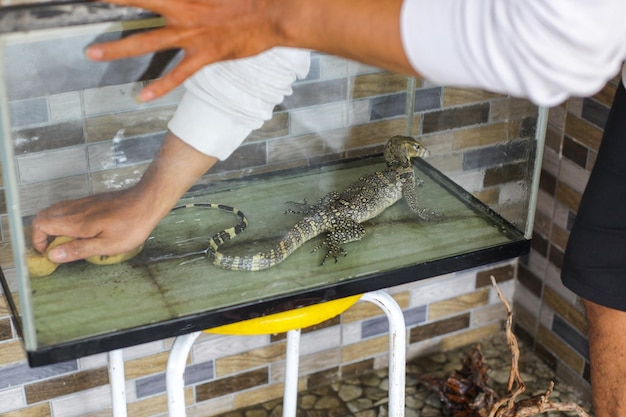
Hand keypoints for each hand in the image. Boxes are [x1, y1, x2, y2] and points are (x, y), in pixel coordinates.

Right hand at [31, 188, 159, 262]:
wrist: (147, 201)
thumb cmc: (131, 226)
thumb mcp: (107, 245)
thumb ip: (79, 249)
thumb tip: (53, 255)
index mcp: (76, 222)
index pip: (40, 224)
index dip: (38, 240)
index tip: (50, 253)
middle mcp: (75, 209)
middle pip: (43, 216)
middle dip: (42, 233)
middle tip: (57, 248)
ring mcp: (83, 203)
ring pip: (55, 210)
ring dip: (54, 226)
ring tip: (68, 241)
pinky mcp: (91, 201)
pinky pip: (68, 208)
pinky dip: (65, 219)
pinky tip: (81, 230)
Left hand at [86, 0, 281, 100]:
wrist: (274, 14)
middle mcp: (183, 10)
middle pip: (138, 5)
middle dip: (111, 3)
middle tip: (85, 5)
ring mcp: (192, 34)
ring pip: (146, 41)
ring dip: (117, 47)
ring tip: (90, 52)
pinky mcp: (205, 55)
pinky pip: (178, 74)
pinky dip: (160, 86)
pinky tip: (142, 97)